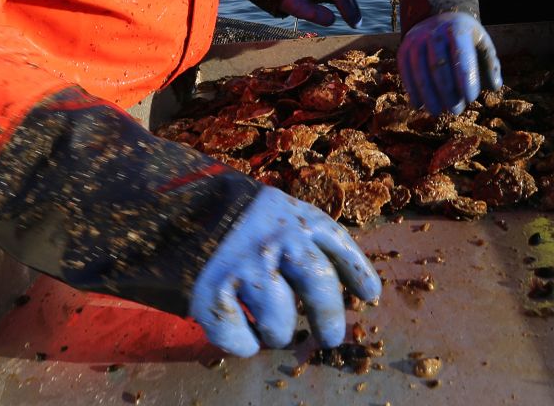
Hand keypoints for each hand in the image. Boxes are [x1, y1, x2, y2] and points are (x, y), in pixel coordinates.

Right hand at [190, 185, 381, 356]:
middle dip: (330, 319)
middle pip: (319, 286)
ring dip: (279, 332)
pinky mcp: (214, 290)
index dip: (358, 272)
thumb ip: (311, 242)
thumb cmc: (244, 220)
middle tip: (331, 337)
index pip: (338, 245)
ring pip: (279, 321)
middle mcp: (279, 240)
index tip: (370, 296)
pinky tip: (244, 338)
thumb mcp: (283, 214)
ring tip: (275, 330)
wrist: (183, 209)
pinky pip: (237, 337)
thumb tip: (353, 289)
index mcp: (299, 219)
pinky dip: (242, 344)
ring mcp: (247, 265)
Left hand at [279, 0, 361, 27]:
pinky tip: (348, 15)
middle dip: (352, 7)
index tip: (352, 21)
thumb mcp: (295, 6)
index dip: (347, 6)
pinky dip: (345, 4)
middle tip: (357, 24)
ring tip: (356, 22)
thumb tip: (332, 20)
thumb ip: (313, 13)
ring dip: (351, 6)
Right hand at [397, 12, 501, 114]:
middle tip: (456, 111)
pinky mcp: (404, 48)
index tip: (471, 98)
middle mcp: (434, 31)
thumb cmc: (466, 39)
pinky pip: (405, 70)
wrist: (439, 18)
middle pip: (438, 64)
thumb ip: (490, 64)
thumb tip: (494, 86)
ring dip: (427, 93)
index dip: (465, 77)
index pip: (461, 54)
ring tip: (436, 112)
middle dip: (447, 91)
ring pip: (419, 69)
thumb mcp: (481, 43)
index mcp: (457, 29)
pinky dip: (411, 89)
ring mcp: (416, 39)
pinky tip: (418, 105)